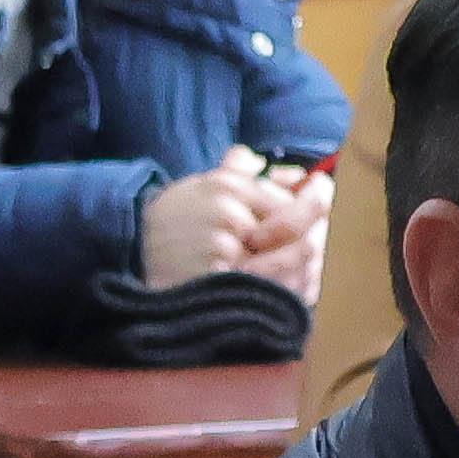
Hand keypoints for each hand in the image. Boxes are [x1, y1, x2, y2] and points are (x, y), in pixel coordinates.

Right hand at [136, 159, 330, 294]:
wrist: (130, 249)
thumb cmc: (175, 218)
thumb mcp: (205, 183)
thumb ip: (247, 170)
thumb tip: (295, 174)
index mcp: (227, 185)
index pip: (289, 197)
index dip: (318, 202)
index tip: (328, 201)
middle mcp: (227, 212)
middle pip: (296, 227)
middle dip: (319, 234)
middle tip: (326, 240)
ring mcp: (223, 248)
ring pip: (288, 259)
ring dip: (308, 264)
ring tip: (313, 267)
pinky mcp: (219, 279)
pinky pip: (270, 285)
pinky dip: (290, 287)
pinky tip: (297, 287)